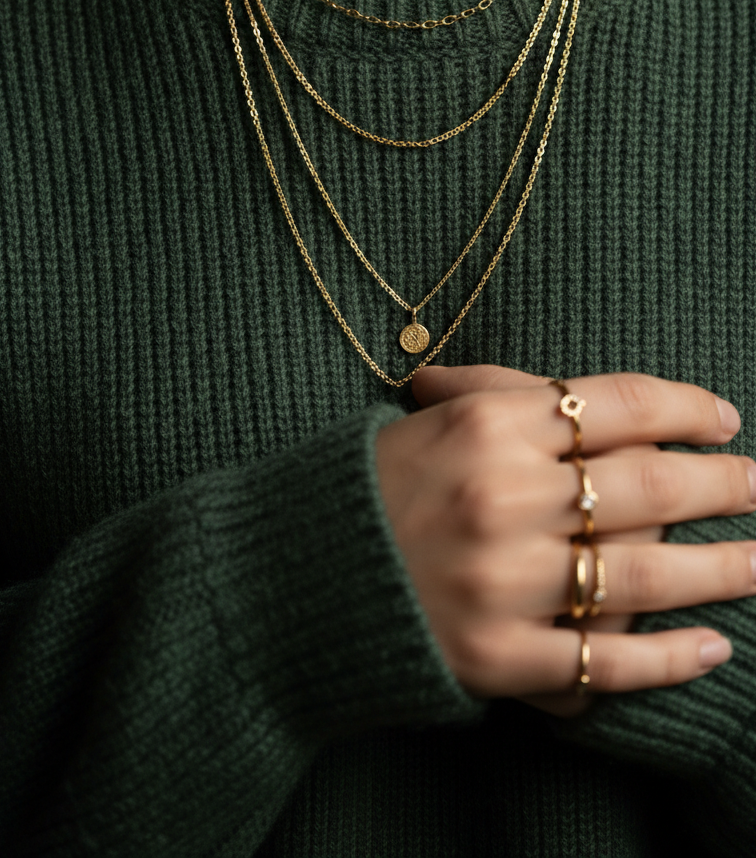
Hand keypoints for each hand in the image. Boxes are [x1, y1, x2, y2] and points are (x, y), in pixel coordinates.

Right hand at [375, 364, 755, 707]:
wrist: (293, 576)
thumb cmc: (371, 486)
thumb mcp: (431, 418)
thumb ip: (506, 394)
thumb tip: (594, 397)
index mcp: (485, 426)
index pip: (614, 406)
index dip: (683, 408)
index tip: (724, 417)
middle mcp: (500, 498)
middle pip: (645, 488)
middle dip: (722, 486)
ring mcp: (501, 582)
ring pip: (642, 575)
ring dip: (720, 570)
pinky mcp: (495, 657)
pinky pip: (603, 660)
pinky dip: (667, 658)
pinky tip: (712, 646)